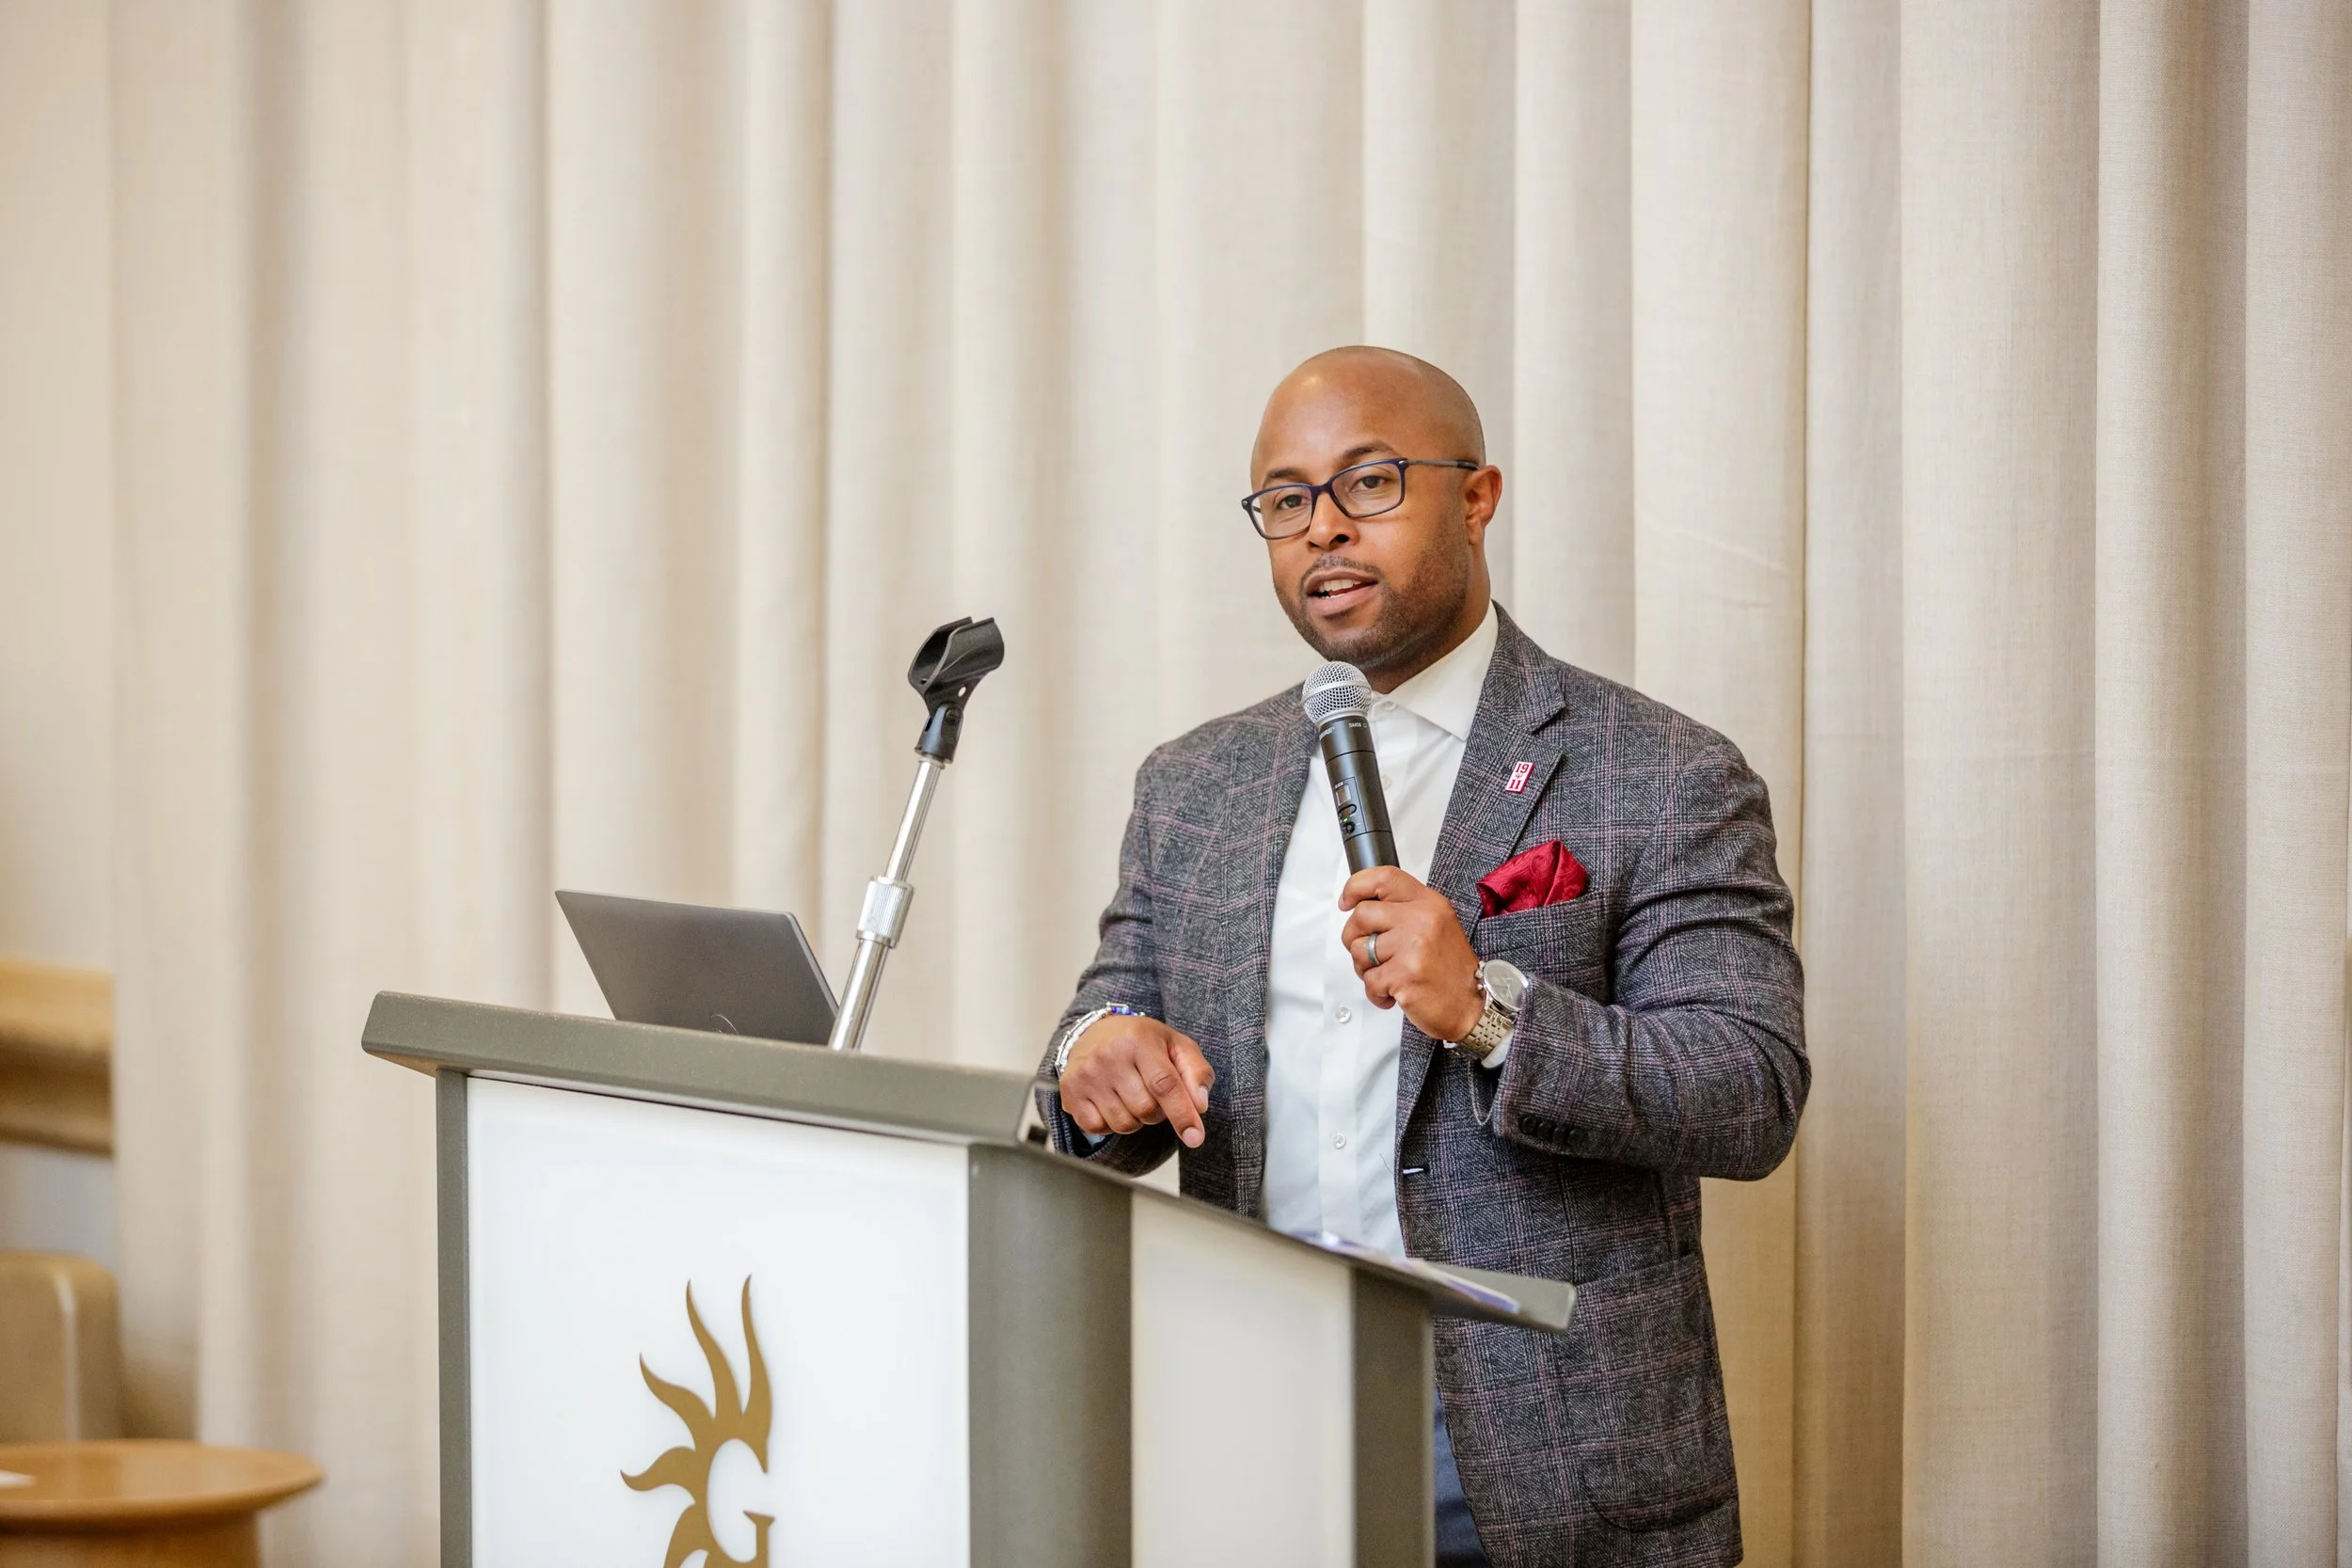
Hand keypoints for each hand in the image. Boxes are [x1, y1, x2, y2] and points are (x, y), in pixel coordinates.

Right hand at [1058, 1013, 1214, 1147]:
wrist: (1095, 1032)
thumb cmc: (1142, 1042)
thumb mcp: (1176, 1046)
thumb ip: (1196, 1072)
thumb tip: (1199, 1105)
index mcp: (1138, 1039)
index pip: (1165, 1085)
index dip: (1182, 1114)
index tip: (1195, 1138)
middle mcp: (1108, 1055)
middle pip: (1146, 1110)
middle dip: (1158, 1112)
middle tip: (1152, 1093)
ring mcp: (1086, 1074)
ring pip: (1124, 1124)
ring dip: (1136, 1119)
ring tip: (1131, 1095)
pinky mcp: (1070, 1091)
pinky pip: (1098, 1128)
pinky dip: (1110, 1123)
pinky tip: (1111, 1101)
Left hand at [1339, 866, 1484, 1042]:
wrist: (1472, 1006)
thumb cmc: (1451, 970)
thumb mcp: (1436, 926)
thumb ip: (1403, 911)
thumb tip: (1362, 907)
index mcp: (1428, 903)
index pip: (1384, 878)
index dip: (1356, 887)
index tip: (1346, 901)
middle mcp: (1421, 919)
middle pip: (1361, 915)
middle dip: (1354, 937)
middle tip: (1368, 953)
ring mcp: (1413, 946)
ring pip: (1359, 949)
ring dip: (1366, 969)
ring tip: (1388, 975)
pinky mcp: (1404, 974)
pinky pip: (1369, 980)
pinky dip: (1376, 992)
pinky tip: (1394, 993)